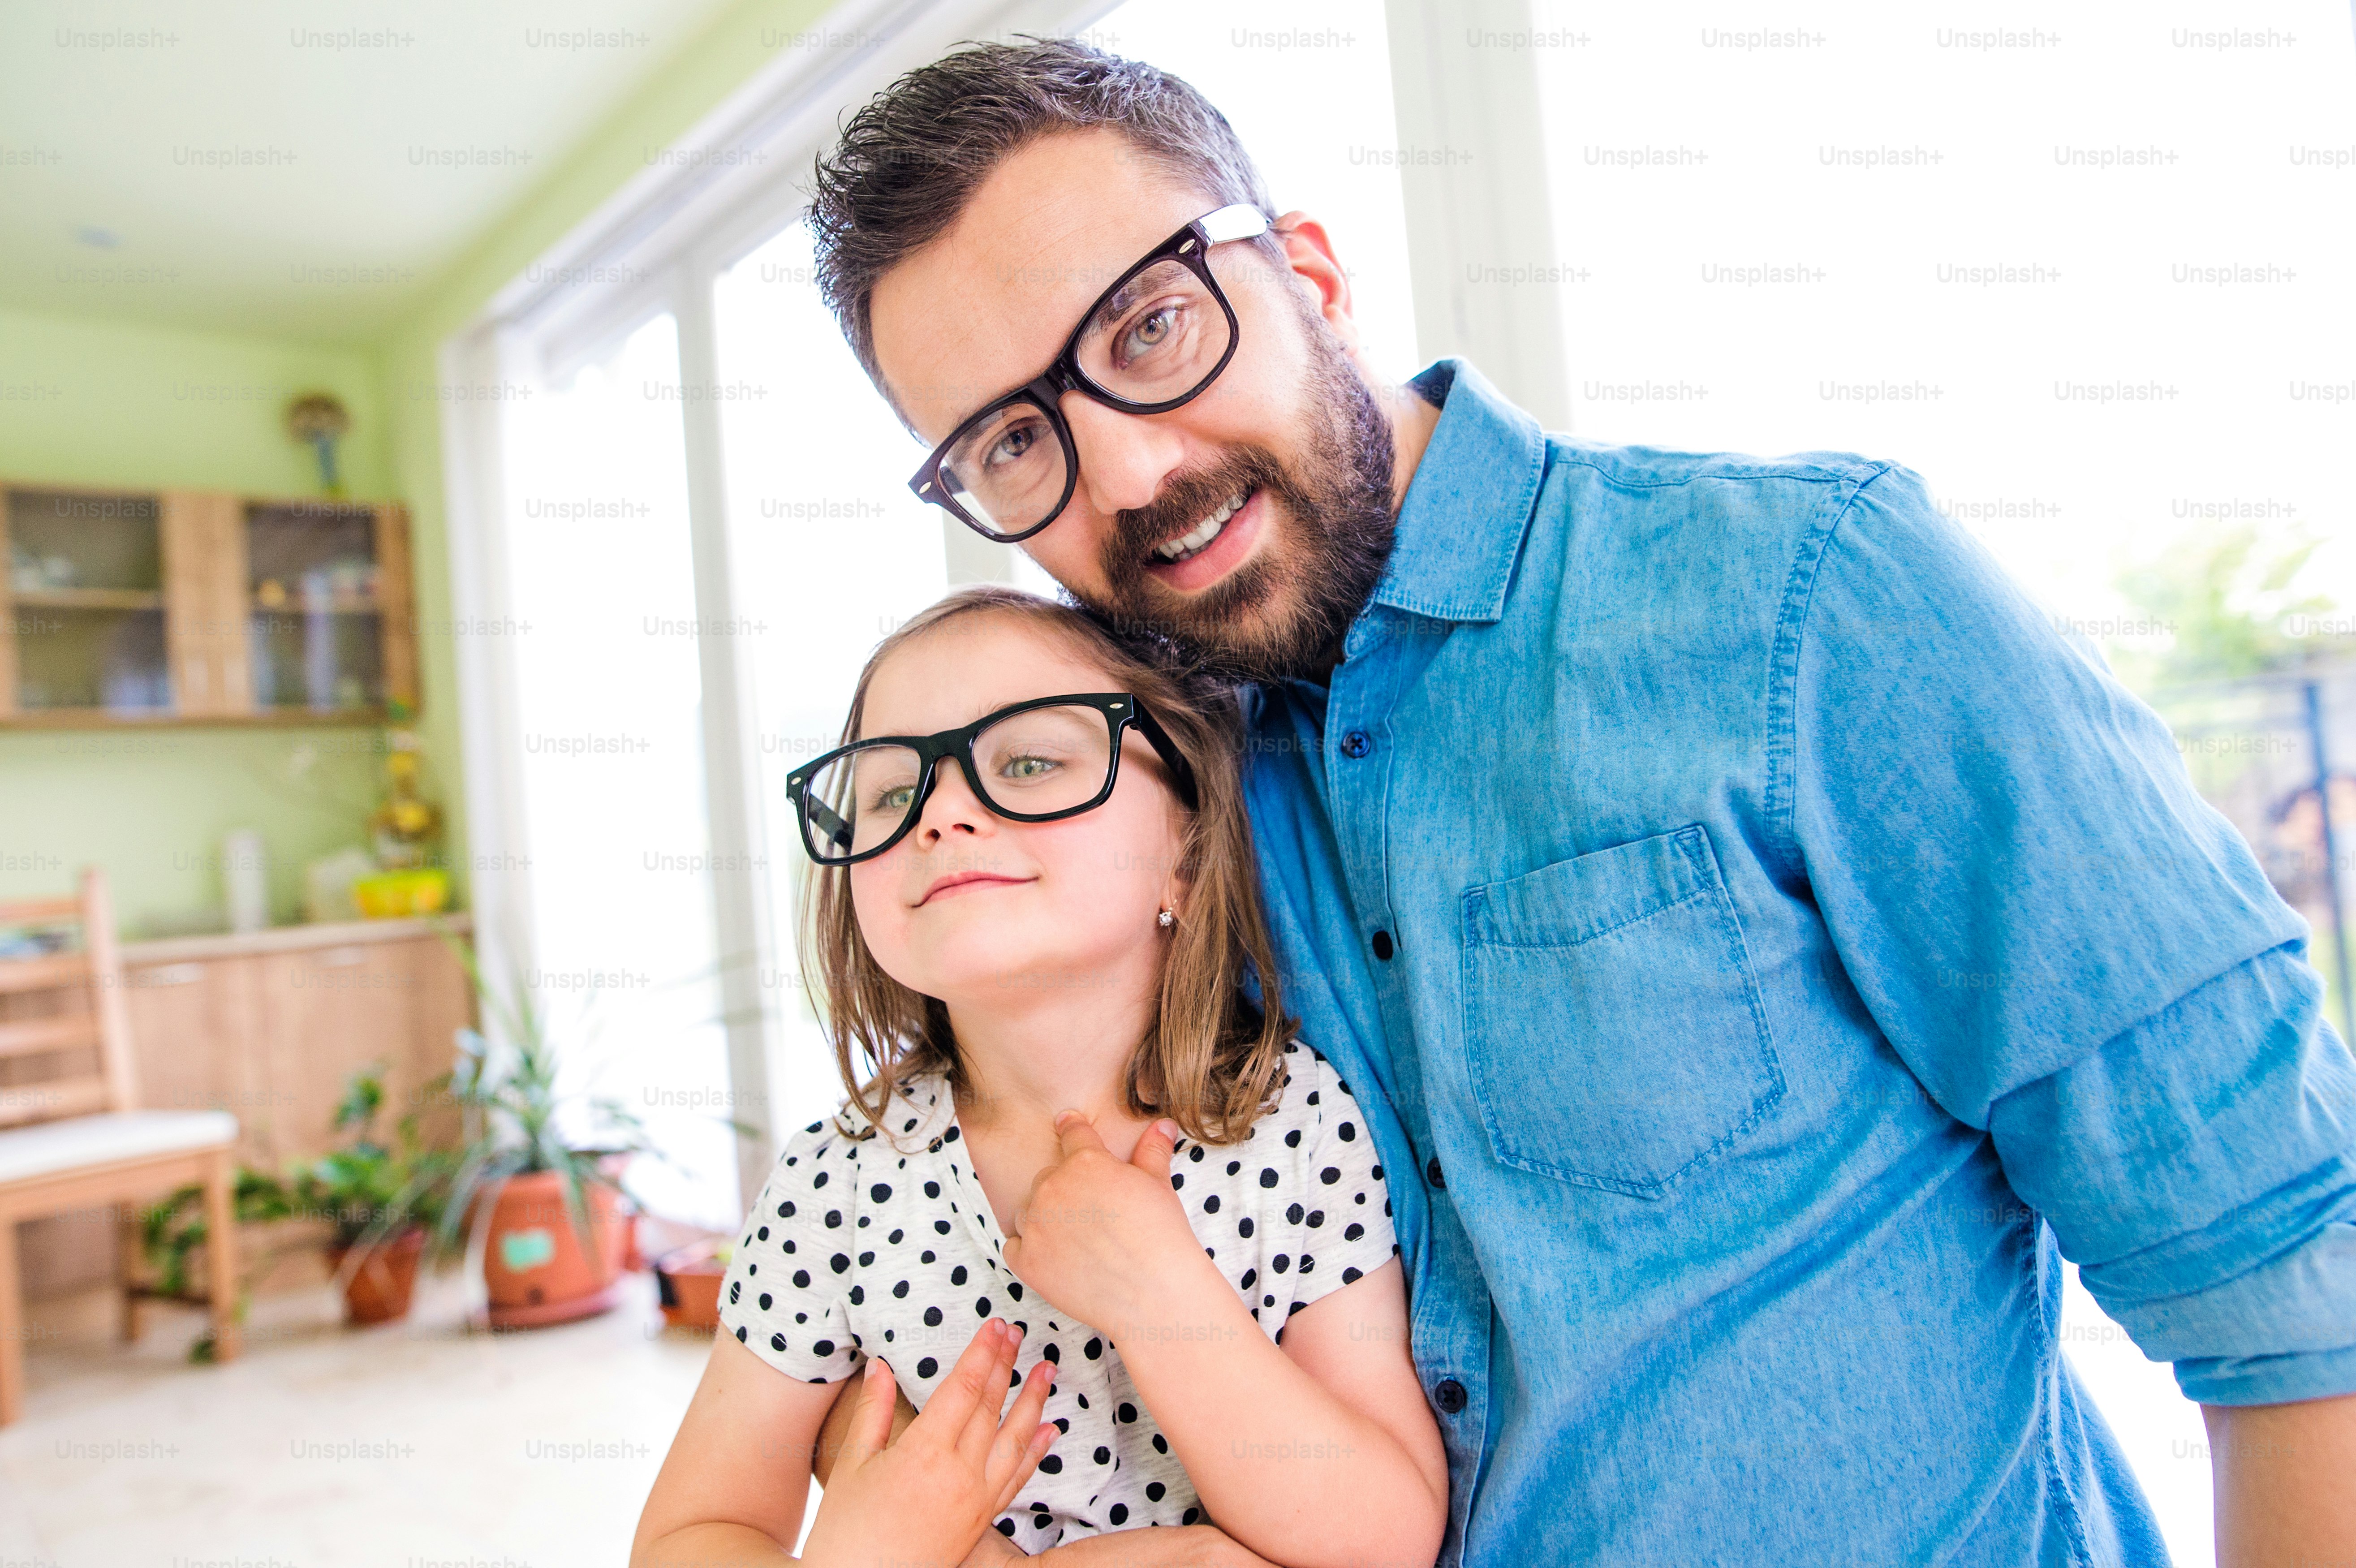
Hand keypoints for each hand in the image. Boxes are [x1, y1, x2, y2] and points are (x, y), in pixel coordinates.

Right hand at [797, 1319, 1056, 1567]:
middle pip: (991, 1407)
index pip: (964, 1389)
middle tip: (1018, 1332)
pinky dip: (1036, 1452)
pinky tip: (1049, 1431)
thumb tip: (880, 1366)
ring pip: (1014, 1439)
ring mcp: (976, 1498)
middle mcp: (959, 1473)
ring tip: (1048, 1369)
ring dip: (1033, 1401)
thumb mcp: (851, 1464)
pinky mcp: (982, 1520)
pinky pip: (1017, 1479)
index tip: (995, 1325)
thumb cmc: (847, 1530)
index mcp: (924, 1453)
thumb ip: (873, 1411)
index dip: (982, 1353)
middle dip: (1006, 1365)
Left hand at [999, 1114, 1207, 1334]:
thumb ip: (1152, 1152)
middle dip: (1065, 1189)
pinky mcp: (1027, 1262)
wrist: (1153, 1292)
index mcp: (1085, 1162)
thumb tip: (1162, 1125)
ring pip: (1027, 1211)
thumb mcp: (1159, 1186)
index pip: (1072, 1133)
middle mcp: (1053, 1188)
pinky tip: (1055, 1259)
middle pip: (1048, 1177)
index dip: (1071, 1128)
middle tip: (1091, 1213)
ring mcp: (1036, 1225)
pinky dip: (1029, 1250)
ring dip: (1044, 1219)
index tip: (1065, 1123)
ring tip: (1074, 1239)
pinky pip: (1013, 1246)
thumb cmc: (1161, 1237)